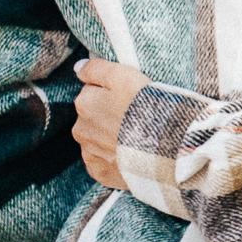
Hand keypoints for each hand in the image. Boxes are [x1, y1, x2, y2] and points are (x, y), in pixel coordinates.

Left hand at [74, 57, 144, 188]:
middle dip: (107, 117)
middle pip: (92, 118)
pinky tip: (129, 154)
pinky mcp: (101, 173)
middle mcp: (80, 129)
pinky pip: (103, 163)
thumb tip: (78, 68)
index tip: (129, 98)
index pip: (92, 92)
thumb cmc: (145, 107)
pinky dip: (114, 159)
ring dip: (110, 138)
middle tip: (134, 118)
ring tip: (135, 137)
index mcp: (84, 103)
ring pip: (97, 140)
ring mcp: (91, 154)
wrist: (163, 148)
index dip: (111, 93)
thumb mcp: (123, 76)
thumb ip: (97, 69)